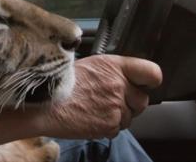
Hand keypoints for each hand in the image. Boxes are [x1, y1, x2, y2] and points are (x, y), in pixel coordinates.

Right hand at [42, 54, 161, 138]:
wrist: (44, 103)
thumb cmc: (58, 82)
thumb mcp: (86, 65)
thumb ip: (108, 71)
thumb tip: (120, 77)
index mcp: (113, 66)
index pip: (151, 72)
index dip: (149, 80)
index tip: (145, 84)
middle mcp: (118, 85)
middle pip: (142, 100)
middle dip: (130, 103)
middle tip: (109, 100)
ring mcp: (115, 106)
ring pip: (129, 117)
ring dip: (116, 116)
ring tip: (93, 109)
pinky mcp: (110, 124)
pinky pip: (116, 129)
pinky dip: (105, 127)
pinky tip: (89, 117)